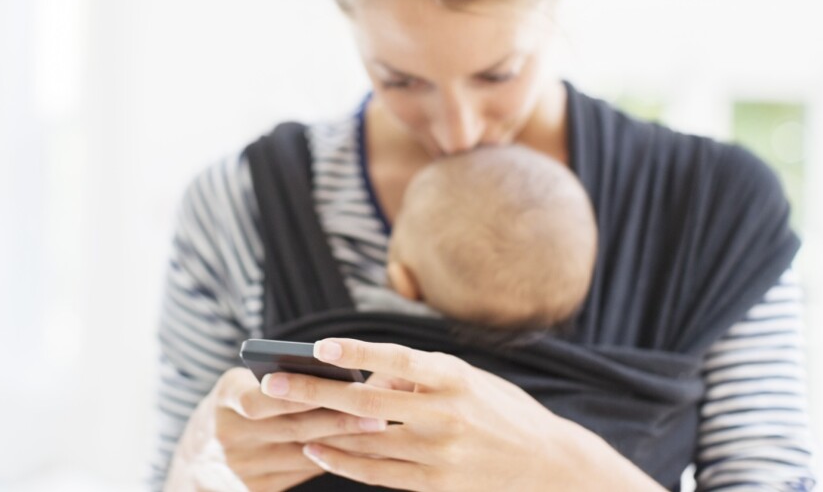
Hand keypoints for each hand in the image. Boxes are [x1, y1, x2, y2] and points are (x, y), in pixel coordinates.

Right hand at [166, 366, 390, 491]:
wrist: (198, 462)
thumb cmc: (233, 410)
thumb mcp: (239, 387)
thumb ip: (276, 381)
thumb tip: (333, 372)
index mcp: (225, 399)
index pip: (260, 399)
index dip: (297, 394)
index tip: (337, 386)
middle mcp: (230, 435)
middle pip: (293, 428)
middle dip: (338, 419)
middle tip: (377, 411)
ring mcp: (243, 467)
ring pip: (305, 452)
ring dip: (344, 441)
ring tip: (380, 429)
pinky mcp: (257, 490)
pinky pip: (303, 472)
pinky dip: (333, 458)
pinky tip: (361, 450)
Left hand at [259, 338, 662, 490]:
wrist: (549, 463)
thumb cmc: (501, 410)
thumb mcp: (468, 379)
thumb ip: (418, 376)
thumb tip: (368, 379)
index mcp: (453, 378)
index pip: (396, 359)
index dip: (356, 353)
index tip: (319, 345)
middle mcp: (444, 413)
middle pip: (365, 402)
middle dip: (314, 391)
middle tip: (274, 381)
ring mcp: (439, 453)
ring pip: (364, 440)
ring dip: (320, 427)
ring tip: (285, 414)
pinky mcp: (435, 484)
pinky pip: (377, 473)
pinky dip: (343, 461)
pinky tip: (318, 450)